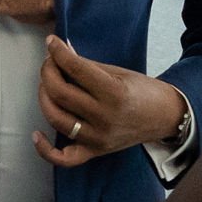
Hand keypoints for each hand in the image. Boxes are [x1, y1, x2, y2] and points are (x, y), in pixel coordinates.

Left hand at [37, 37, 186, 167]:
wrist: (165, 117)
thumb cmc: (142, 91)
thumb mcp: (118, 73)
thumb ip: (87, 65)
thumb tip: (59, 52)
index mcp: (114, 92)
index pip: (76, 69)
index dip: (58, 52)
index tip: (51, 42)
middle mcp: (105, 117)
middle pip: (60, 94)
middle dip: (47, 73)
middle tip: (49, 63)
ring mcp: (98, 138)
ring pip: (56, 119)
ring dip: (44, 98)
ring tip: (46, 85)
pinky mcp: (95, 151)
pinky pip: (64, 158)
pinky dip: (45, 150)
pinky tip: (36, 134)